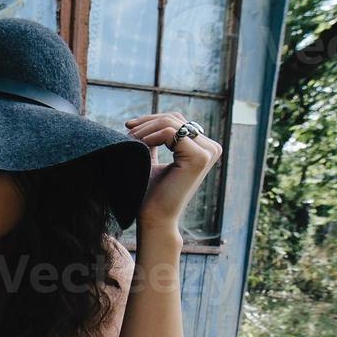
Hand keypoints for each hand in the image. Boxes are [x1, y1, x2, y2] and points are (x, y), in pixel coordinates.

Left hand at [125, 112, 223, 230]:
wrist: (154, 218)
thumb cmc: (150, 192)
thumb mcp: (153, 159)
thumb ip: (156, 139)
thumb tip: (146, 119)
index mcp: (203, 148)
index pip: (176, 120)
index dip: (150, 120)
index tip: (128, 127)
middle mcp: (211, 148)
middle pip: (174, 118)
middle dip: (146, 123)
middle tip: (126, 133)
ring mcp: (208, 152)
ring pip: (171, 123)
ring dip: (145, 130)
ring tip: (129, 141)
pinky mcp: (200, 157)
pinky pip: (170, 132)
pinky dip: (150, 136)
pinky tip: (138, 146)